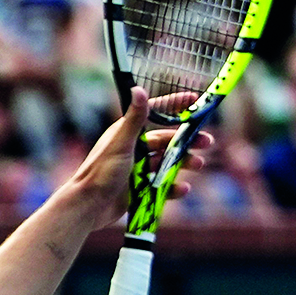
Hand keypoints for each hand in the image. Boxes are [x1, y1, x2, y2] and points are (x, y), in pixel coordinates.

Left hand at [56, 90, 207, 230]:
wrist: (88, 206)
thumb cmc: (101, 172)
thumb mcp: (121, 143)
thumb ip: (133, 118)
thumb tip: (138, 88)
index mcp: (128, 133)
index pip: (155, 113)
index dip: (174, 105)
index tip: (194, 99)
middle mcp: (133, 148)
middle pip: (166, 140)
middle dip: (187, 140)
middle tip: (207, 142)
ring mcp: (136, 169)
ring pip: (166, 162)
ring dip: (184, 162)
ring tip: (198, 164)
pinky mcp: (138, 189)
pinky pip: (161, 185)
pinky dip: (173, 187)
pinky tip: (184, 188)